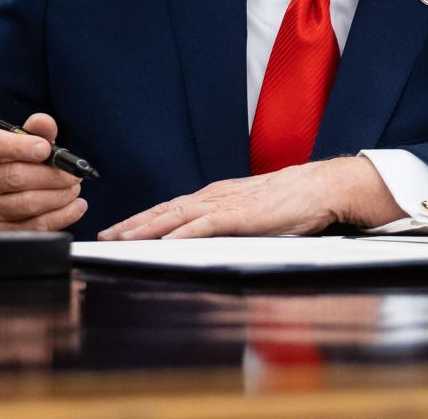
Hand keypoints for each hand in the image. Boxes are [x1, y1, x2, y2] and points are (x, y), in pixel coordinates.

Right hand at [0, 112, 86, 233]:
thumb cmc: (9, 161)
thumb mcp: (18, 141)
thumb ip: (35, 129)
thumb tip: (45, 124)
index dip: (20, 146)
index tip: (46, 148)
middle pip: (15, 177)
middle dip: (52, 175)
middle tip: (73, 174)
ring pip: (27, 204)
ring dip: (59, 195)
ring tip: (73, 187)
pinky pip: (34, 226)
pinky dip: (62, 215)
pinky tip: (76, 205)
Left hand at [98, 157, 401, 240]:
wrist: (322, 186)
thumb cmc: (294, 200)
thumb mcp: (254, 211)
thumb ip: (231, 221)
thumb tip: (211, 236)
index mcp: (218, 195)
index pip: (172, 208)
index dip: (143, 219)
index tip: (119, 230)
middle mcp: (216, 195)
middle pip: (165, 210)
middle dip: (133, 223)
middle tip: (105, 236)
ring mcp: (227, 203)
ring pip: (177, 215)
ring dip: (147, 228)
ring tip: (122, 239)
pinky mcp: (241, 215)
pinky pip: (205, 224)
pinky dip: (181, 232)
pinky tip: (165, 241)